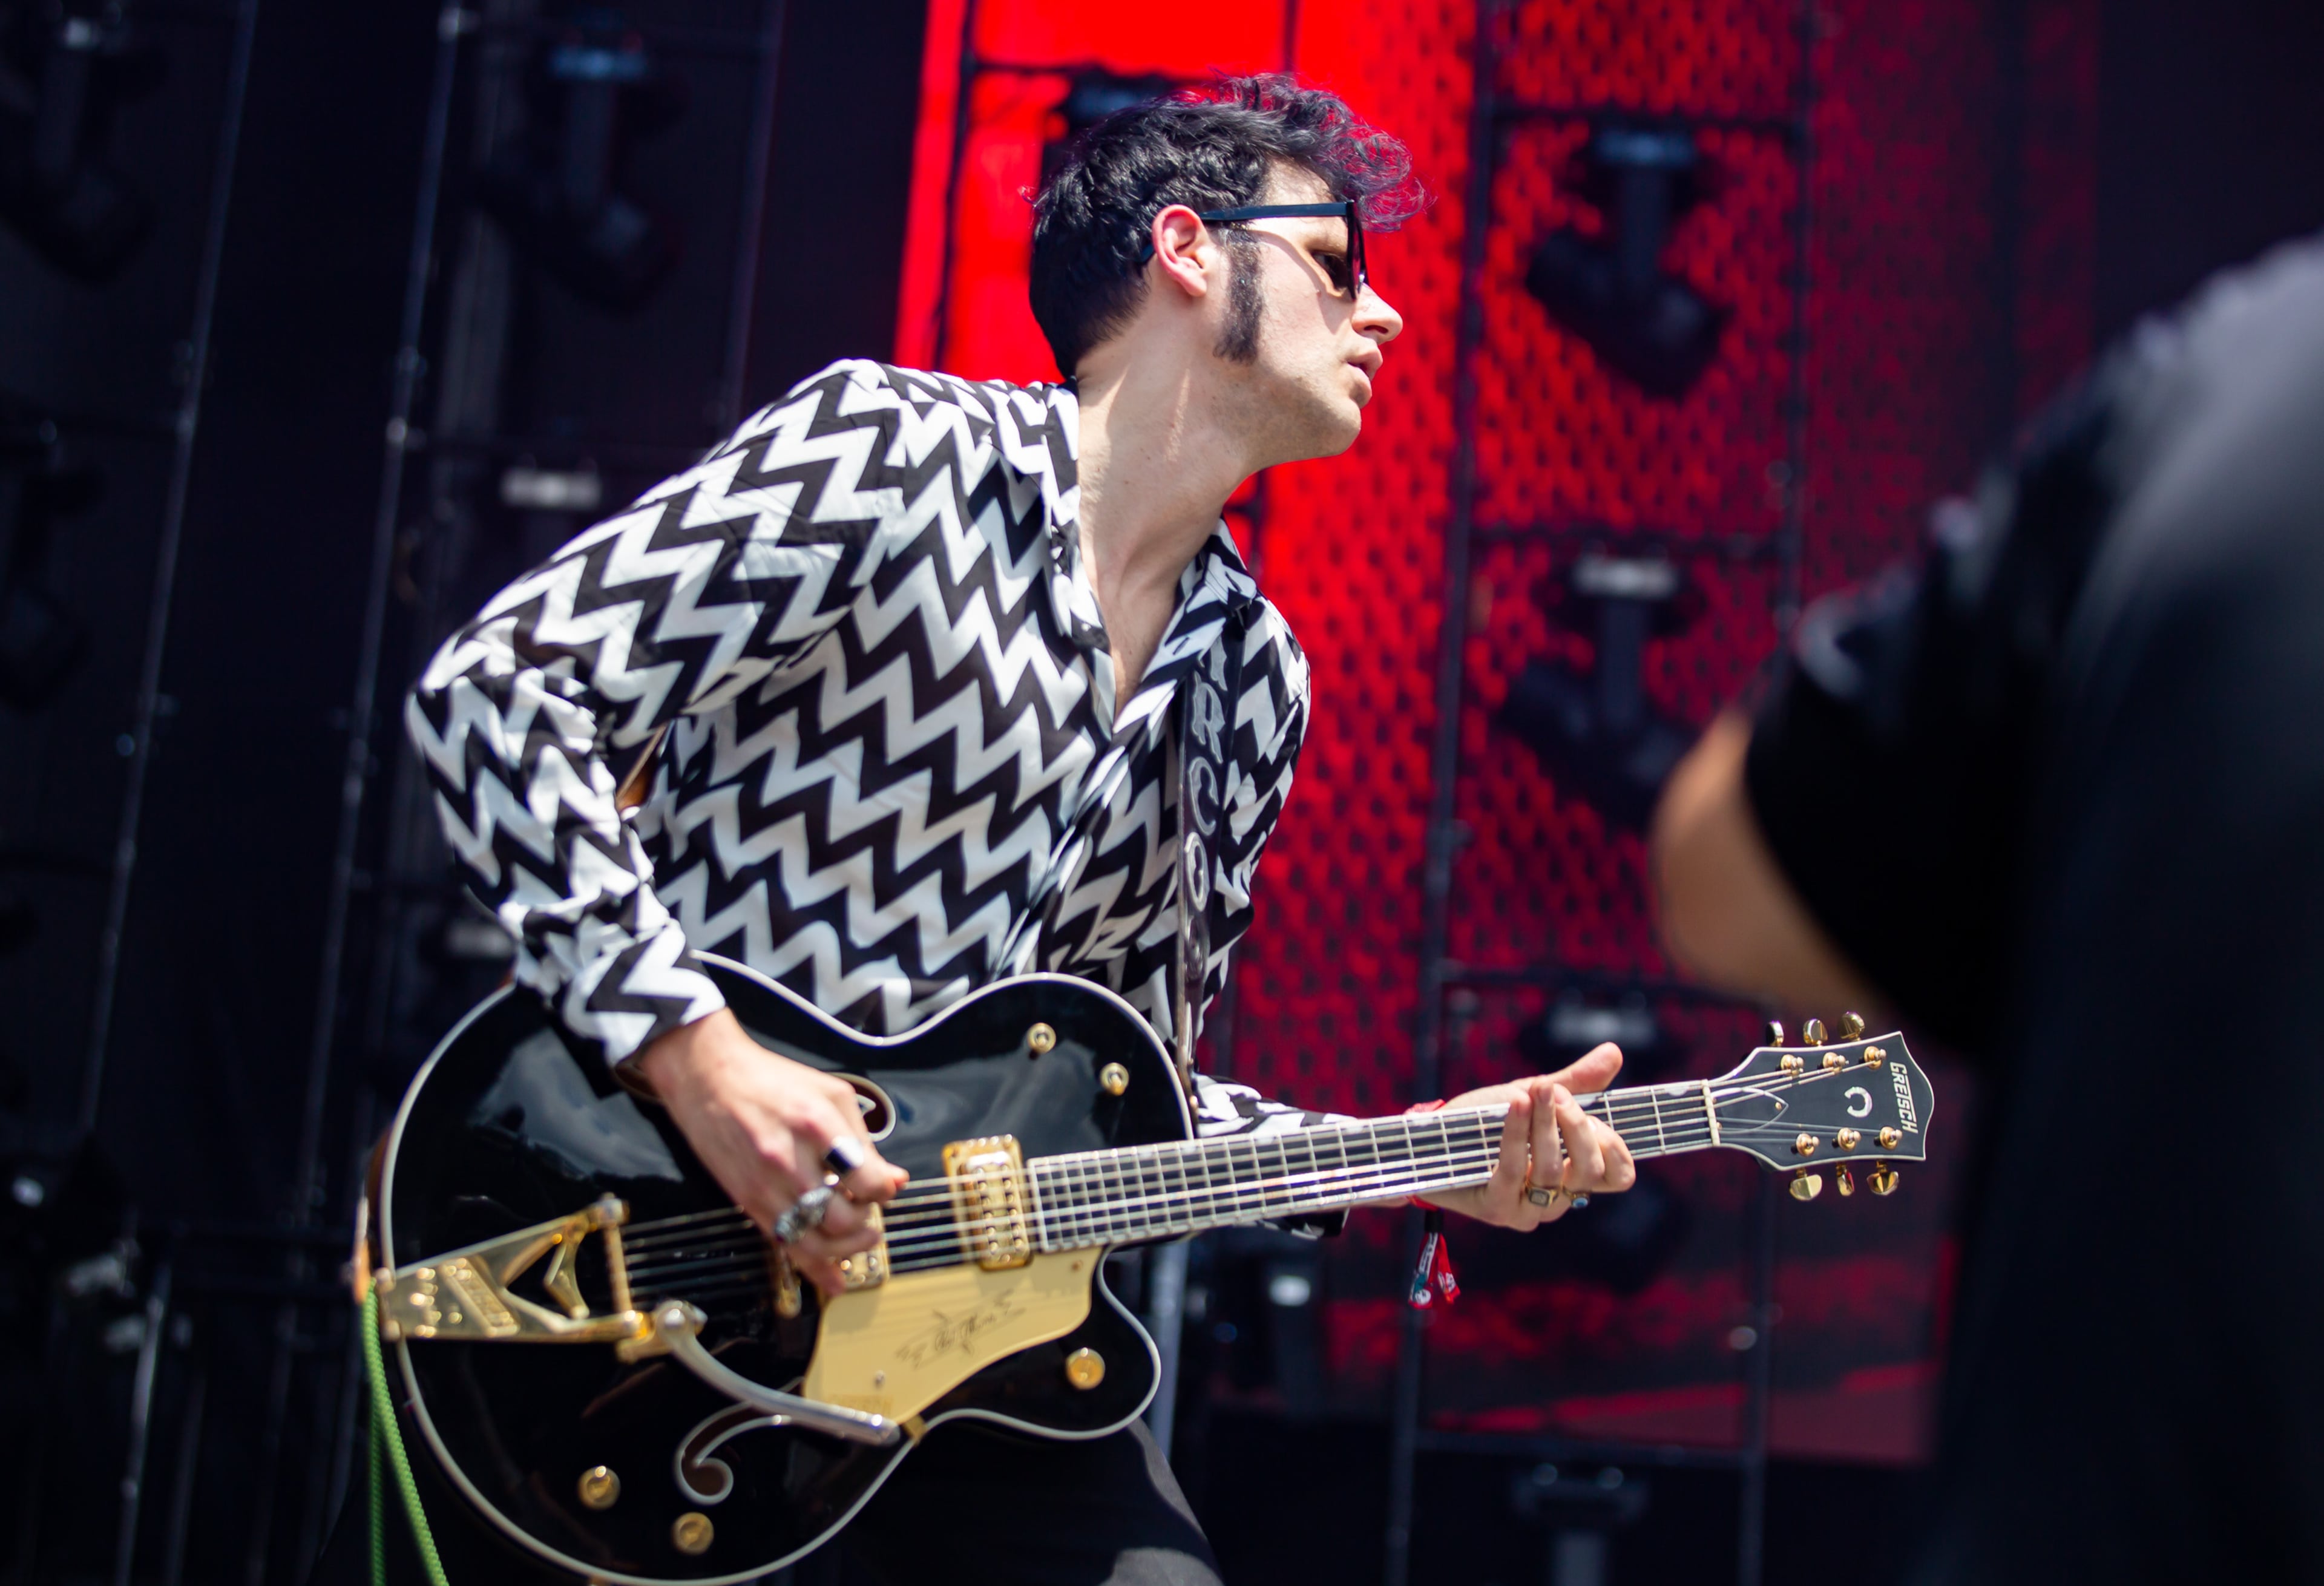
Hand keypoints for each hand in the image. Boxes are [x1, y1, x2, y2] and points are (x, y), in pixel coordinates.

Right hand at [632, 1009, 907, 1295]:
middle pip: (841, 1217)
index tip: (885, 1187)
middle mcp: (788, 1159)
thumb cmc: (772, 1080)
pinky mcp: (747, 1201)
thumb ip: (864, 1139)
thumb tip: (894, 1180)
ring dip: (845, 1248)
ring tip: (861, 1238)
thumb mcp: (831, 1094)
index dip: (884, 1190)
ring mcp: (764, 1184)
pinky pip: (784, 1244)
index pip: (865, 1179)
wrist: (708, 1078)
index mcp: (816, 1124)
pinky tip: (833, 1279)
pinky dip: (813, 1266)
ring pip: (813, 1240)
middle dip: (866, 1220)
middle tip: (868, 1208)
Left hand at [1418, 1043, 1637, 1229]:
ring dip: (1544, 1124)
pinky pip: (1515, 1170)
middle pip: (1590, 1170)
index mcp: (1572, 1177)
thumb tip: (1615, 1052)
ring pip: (1553, 1171)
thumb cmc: (1485, 1121)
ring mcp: (1527, 1211)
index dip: (1615, 1145)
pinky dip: (1516, 1132)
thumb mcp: (1534, 1096)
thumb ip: (1575, 1082)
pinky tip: (1514, 1103)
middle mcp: (1556, 1201)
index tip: (1594, 1114)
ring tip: (1531, 1092)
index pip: (1618, 1176)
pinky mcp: (1497, 1209)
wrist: (1430, 1137)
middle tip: (1553, 1092)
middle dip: (1576, 1125)